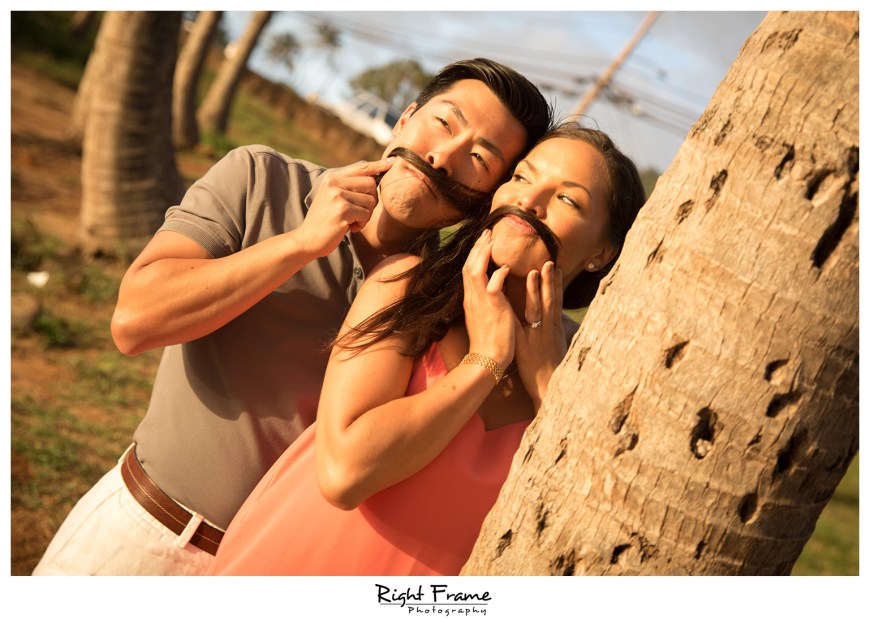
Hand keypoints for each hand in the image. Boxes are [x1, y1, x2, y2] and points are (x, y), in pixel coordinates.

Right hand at [298, 158, 394, 256]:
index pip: (361, 168)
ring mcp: (338, 196)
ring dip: (365, 215)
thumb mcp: (332, 197)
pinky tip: (347, 227)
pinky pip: (366, 215)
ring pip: (370, 201)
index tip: (391, 162)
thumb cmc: (325, 220)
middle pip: (371, 184)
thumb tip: (375, 174)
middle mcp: (334, 183)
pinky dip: (360, 224)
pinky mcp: (342, 210)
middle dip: (370, 201)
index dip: (378, 165)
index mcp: (332, 177)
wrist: (307, 239)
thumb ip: (349, 185)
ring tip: (349, 220)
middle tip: (358, 212)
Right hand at [462, 229, 516, 369]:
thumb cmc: (488, 341)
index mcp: (471, 300)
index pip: (469, 270)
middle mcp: (473, 298)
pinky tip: (506, 267)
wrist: (487, 359)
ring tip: (492, 240)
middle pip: (469, 265)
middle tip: (487, 232)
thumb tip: (495, 285)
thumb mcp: (484, 316)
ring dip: (484, 254)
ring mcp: (481, 303)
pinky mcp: (493, 309)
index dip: (475, 254)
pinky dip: (498, 275)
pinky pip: (493, 287)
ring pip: (476, 271)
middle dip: (478, 247)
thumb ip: (487, 299)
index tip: (483, 241)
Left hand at [515, 261, 567, 408]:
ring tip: (536, 272)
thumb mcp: (560, 346)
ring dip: (537, 289)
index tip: (557, 268)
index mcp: (555, 328)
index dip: (557, 284)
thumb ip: (561, 330)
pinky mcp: (526, 345)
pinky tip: (511, 301)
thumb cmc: (555, 369)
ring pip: (538, 308)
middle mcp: (548, 329)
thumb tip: (565, 319)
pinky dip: (516, 311)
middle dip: (550, 281)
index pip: (557, 302)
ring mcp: (538, 336)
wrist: (549, 388)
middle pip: (550, 301)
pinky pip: (520, 325)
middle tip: (549, 262)